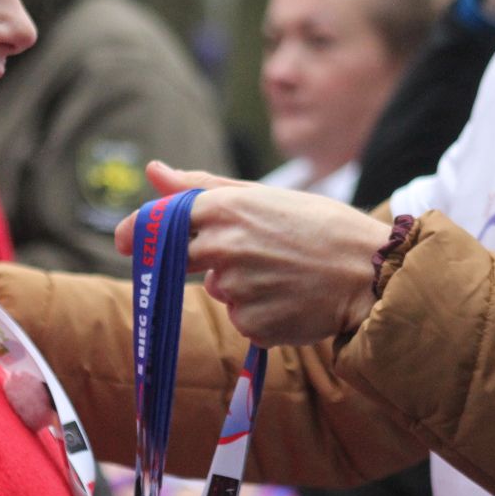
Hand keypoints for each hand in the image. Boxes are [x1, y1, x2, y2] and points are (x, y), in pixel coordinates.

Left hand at [115, 161, 391, 346]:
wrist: (371, 271)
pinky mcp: (253, 325)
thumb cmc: (318, 226)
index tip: (123, 240)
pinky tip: (291, 297)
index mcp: (223, 209)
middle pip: (178, 261)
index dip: (134, 232)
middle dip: (201, 258)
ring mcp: (237, 291)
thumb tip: (152, 170)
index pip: (156, 224)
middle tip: (250, 253)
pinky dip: (260, 312)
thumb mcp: (261, 195)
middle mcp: (223, 249)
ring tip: (284, 272)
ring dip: (240, 285)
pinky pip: (242, 319)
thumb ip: (200, 186)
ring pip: (218, 291)